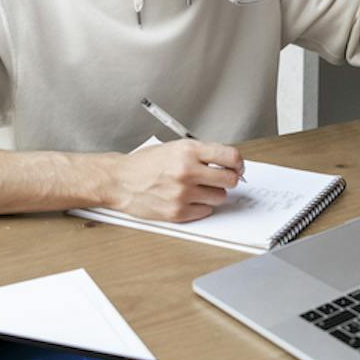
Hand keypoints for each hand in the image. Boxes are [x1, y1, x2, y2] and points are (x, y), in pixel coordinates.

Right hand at [98, 139, 244, 221]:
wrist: (120, 181)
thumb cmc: (145, 164)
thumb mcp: (175, 147)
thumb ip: (201, 154)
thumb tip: (228, 162)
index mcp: (188, 151)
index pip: (230, 156)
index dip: (239, 163)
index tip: (238, 167)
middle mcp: (187, 171)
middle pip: (229, 180)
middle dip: (228, 179)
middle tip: (220, 179)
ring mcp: (182, 193)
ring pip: (219, 197)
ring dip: (213, 193)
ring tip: (198, 188)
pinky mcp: (177, 212)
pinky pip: (205, 211)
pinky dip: (200, 206)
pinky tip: (188, 199)